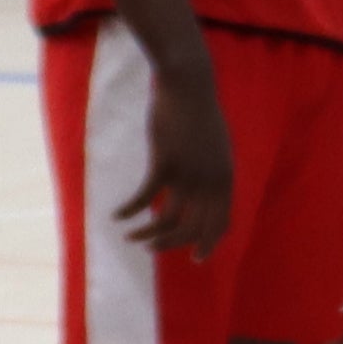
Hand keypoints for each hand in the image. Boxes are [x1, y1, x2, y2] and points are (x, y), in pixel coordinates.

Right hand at [126, 35, 237, 256]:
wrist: (188, 85)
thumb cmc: (199, 112)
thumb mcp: (216, 145)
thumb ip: (213, 171)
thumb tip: (205, 193)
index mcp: (225, 178)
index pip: (221, 224)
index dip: (208, 244)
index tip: (196, 258)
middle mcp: (210, 181)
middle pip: (193, 229)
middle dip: (171, 245)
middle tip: (152, 248)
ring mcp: (188, 174)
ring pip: (167, 220)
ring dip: (148, 234)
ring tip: (133, 237)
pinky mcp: (165, 163)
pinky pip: (144, 198)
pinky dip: (129, 210)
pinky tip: (117, 215)